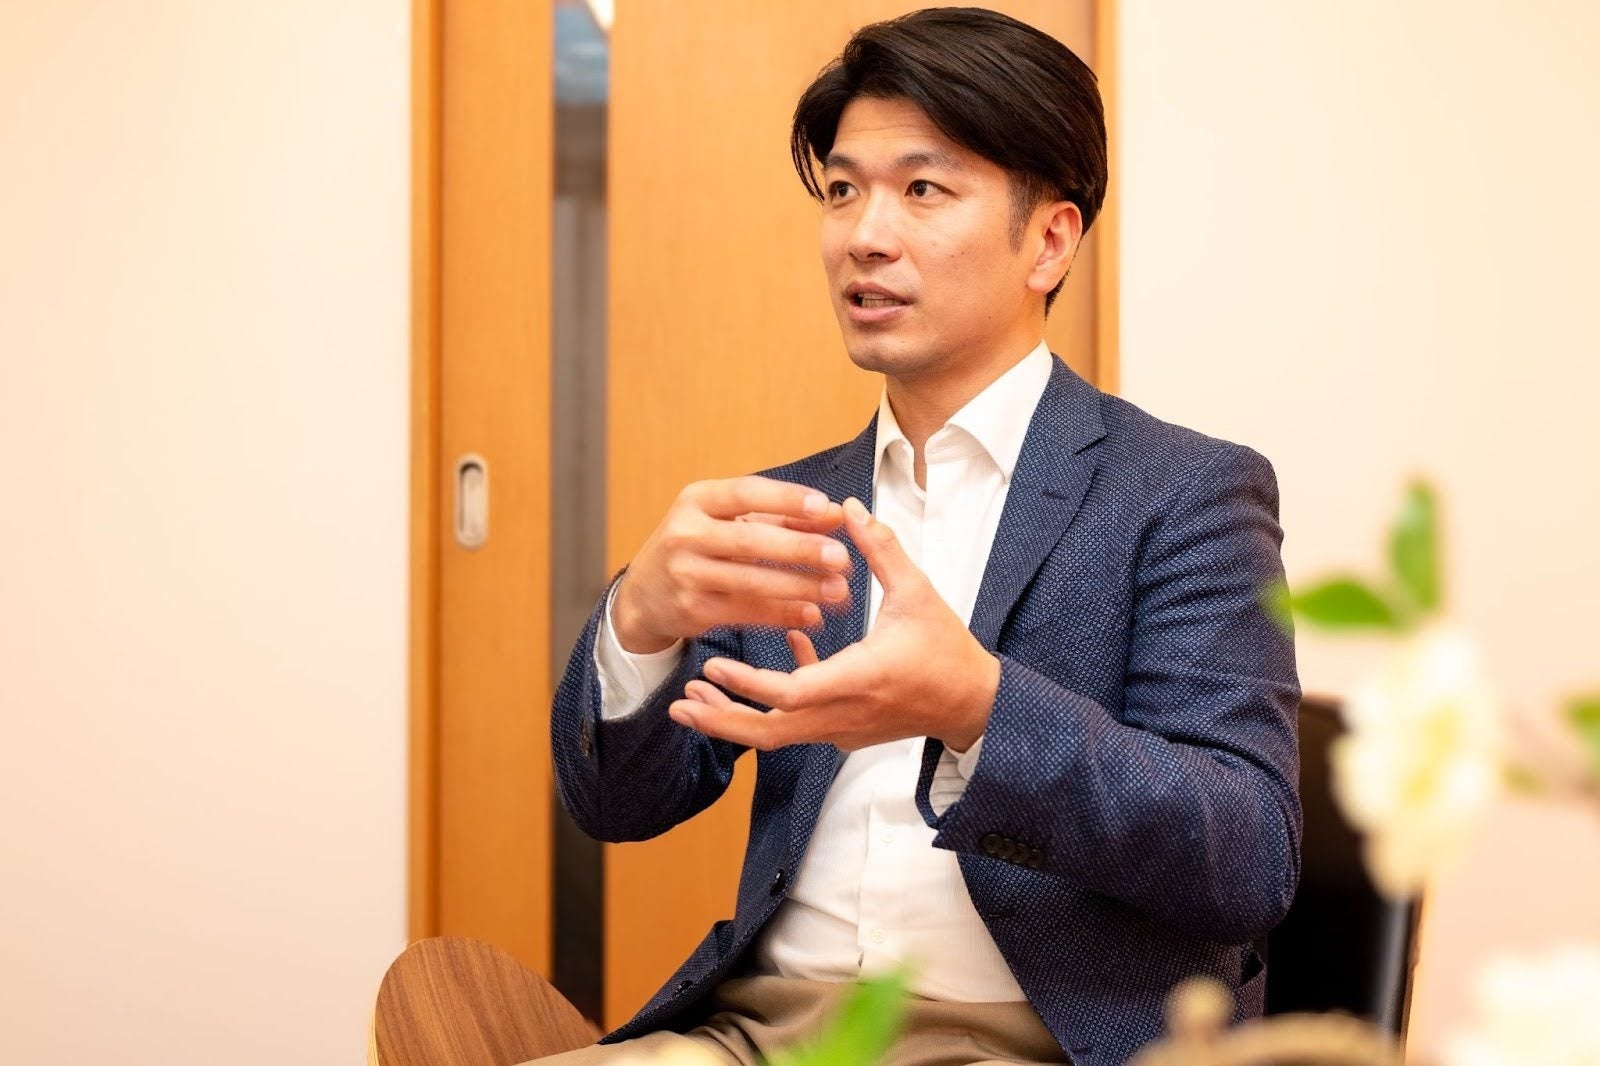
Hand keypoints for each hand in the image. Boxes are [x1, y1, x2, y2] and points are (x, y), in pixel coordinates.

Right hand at [611, 476, 854, 653]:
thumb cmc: (696, 547)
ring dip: (800, 586)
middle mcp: (685, 534)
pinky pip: (746, 612)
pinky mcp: (692, 611)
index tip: (825, 507)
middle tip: (841, 556)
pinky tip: (812, 614)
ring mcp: (686, 575)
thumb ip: (780, 517)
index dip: (786, 500)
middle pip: (750, 540)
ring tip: (837, 589)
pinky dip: (783, 613)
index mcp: (696, 500)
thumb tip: (836, 514)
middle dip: (800, 549)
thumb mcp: (726, 520)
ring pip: (751, 581)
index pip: (745, 493)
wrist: (645, 595)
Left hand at [668, 496, 1000, 751]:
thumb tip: (850, 508)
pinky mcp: (846, 732)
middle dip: (721, 718)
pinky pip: (800, 722)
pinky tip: (780, 652)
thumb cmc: (948, 649)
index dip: (747, 682)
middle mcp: (844, 713)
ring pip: (777, 735)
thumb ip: (881, 549)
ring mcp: (843, 729)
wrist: (973, 703)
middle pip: (769, 732)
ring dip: (736, 717)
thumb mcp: (918, 592)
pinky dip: (776, 699)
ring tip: (698, 696)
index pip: (789, 692)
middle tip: (680, 701)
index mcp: (859, 677)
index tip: (713, 664)